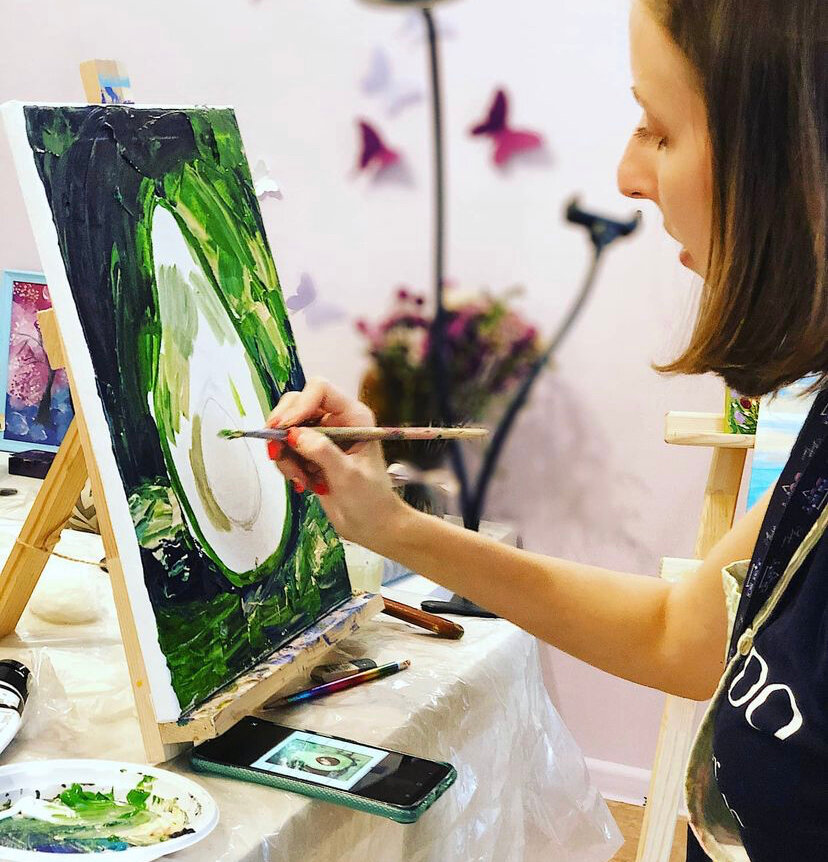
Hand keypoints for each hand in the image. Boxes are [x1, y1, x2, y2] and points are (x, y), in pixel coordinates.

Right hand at [267, 379, 410, 546]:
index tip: (284, 428)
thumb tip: (294, 434)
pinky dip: (287, 465)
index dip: (299, 404)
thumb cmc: (371, 500)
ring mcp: (322, 436)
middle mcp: (336, 420)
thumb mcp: (349, 475)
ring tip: (301, 479)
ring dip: (285, 454)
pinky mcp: (310, 453)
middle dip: (283, 428)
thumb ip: (322, 452)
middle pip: (296, 404)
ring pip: (286, 429)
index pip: (320, 390)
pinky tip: (303, 483)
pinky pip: (286, 449)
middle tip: (276, 453)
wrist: (371, 525)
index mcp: (354, 416)